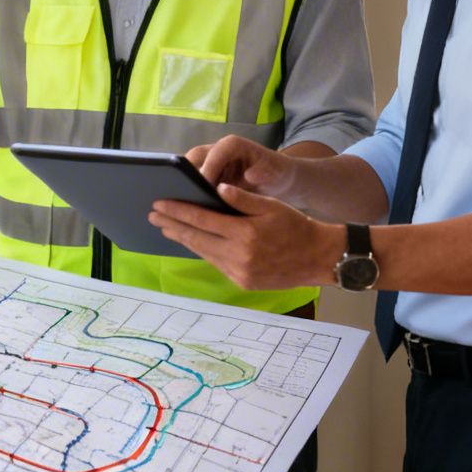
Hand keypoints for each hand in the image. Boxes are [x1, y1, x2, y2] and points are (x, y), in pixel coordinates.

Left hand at [149, 183, 340, 291]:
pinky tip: (193, 242)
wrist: (318, 258)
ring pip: (204, 253)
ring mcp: (240, 272)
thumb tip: (219, 189)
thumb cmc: (296, 226)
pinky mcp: (243, 282)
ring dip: (184, 240)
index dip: (178, 211)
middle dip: (173, 226)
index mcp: (245, 234)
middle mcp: (239, 256)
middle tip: (153, 216)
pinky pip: (216, 263)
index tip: (159, 205)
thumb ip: (243, 198)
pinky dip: (203, 251)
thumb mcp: (272, 206)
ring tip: (167, 228)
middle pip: (197, 239)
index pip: (202, 220)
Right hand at [186, 135, 300, 199]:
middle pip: (193, 159)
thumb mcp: (273, 171)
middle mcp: (216, 151)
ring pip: (187, 171)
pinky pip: (190, 183)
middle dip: (186, 177)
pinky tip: (186, 212)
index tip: (205, 189)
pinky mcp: (206, 178)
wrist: (278, 179)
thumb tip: (249, 176)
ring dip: (183, 186)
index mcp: (232, 145)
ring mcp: (209, 165)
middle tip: (186, 198)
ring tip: (180, 206)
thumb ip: (262, 172)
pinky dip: (187, 194)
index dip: (208, 170)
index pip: (215, 154)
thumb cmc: (275, 172)